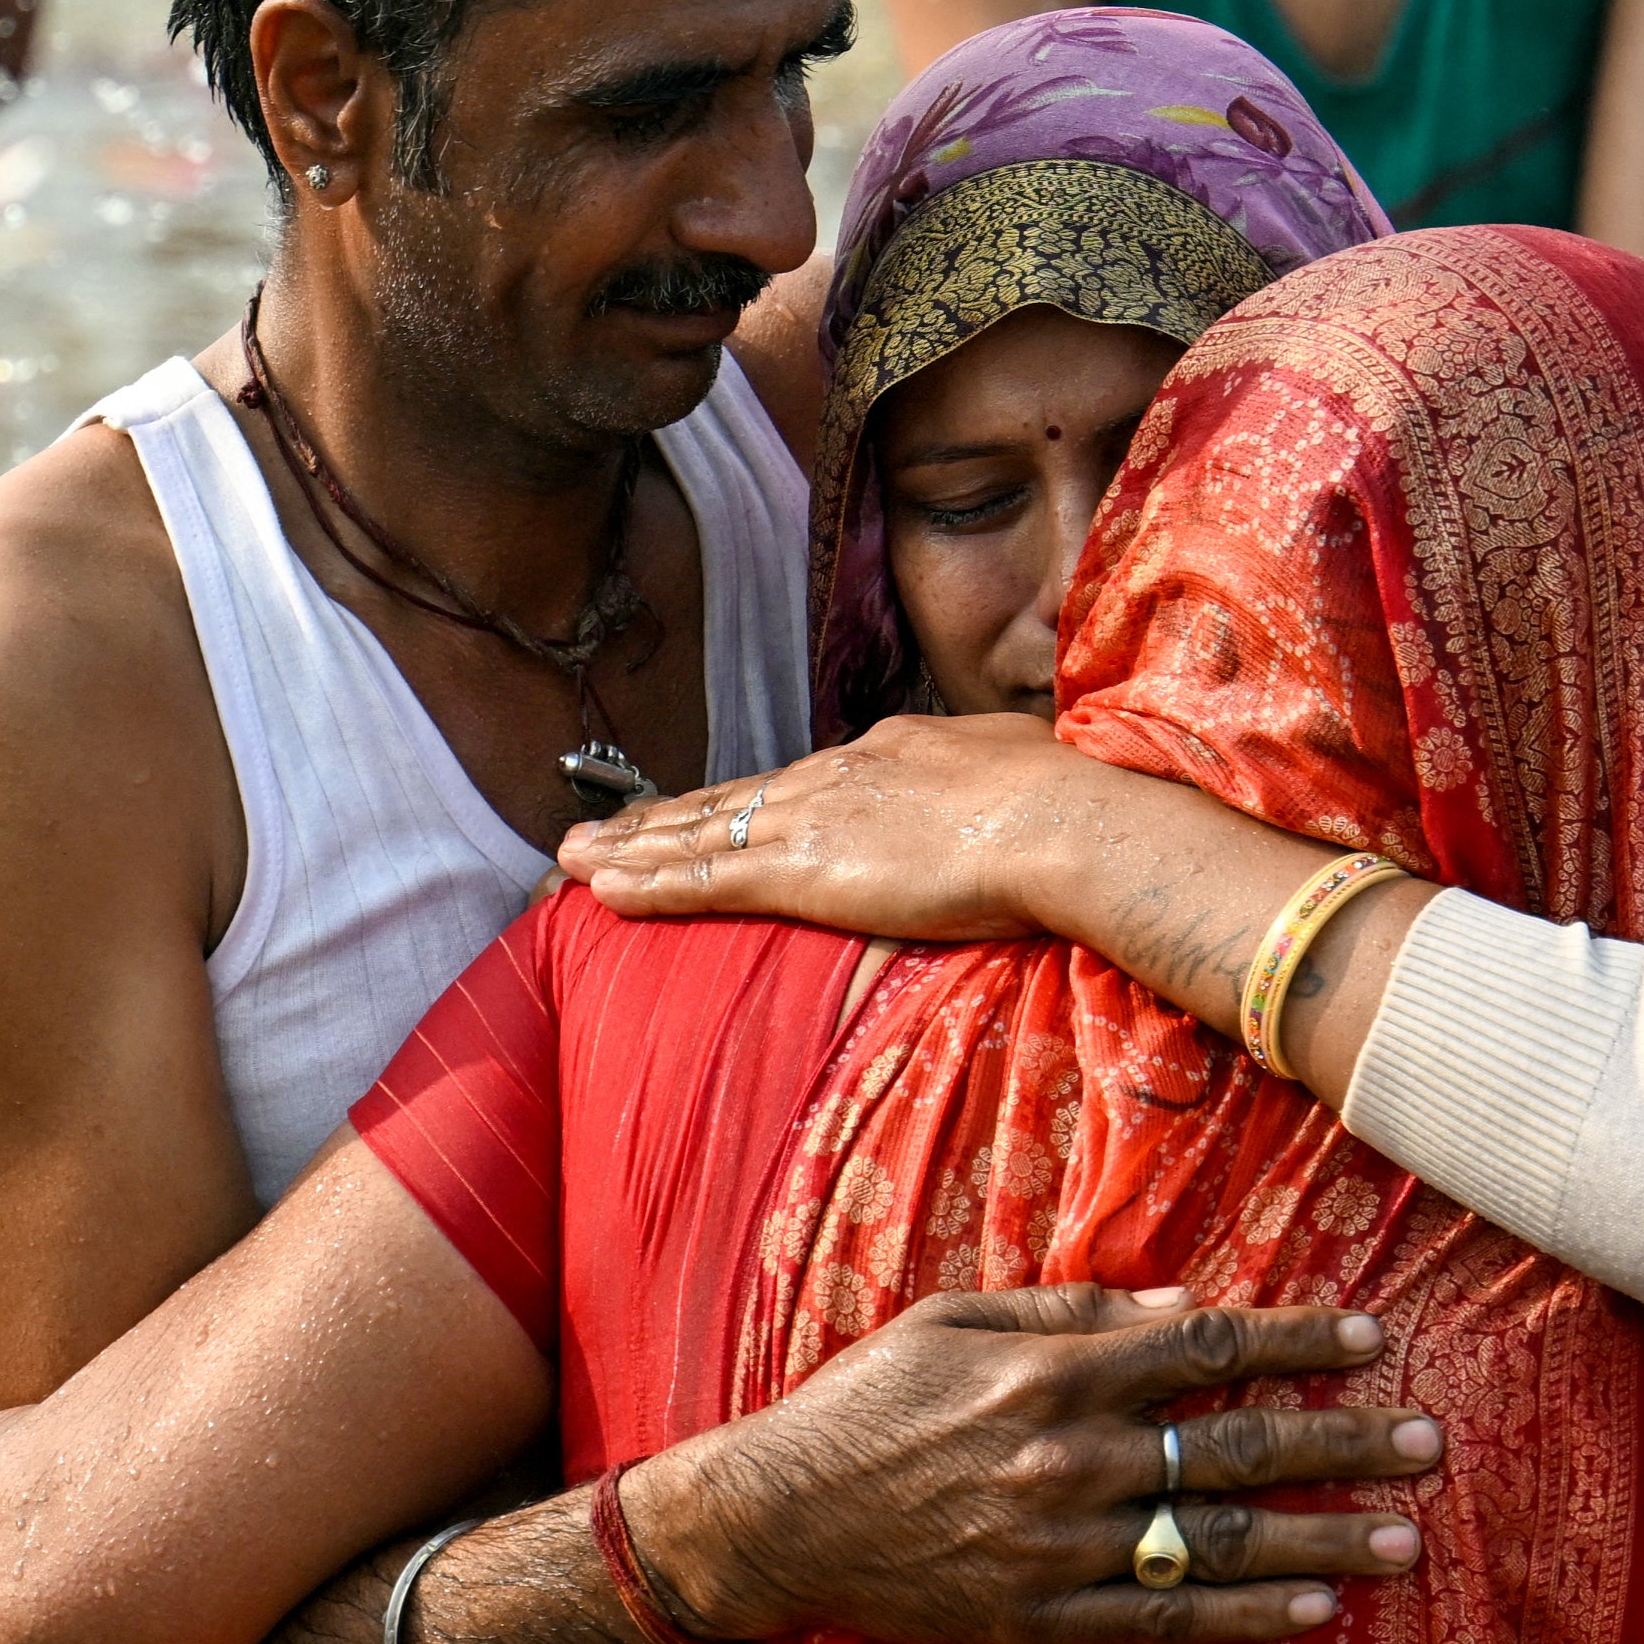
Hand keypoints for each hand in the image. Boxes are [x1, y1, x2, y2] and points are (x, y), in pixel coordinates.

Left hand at [559, 713, 1100, 940]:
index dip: (742, 799)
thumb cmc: (1069, 804)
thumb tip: (1006, 797)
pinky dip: (652, 885)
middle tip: (600, 829)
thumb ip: (991, 789)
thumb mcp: (1022, 776)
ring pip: (701, 833)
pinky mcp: (804, 870)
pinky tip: (605, 891)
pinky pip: (707, 878)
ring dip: (633, 849)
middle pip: (730, 798)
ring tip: (574, 858)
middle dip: (661, 818)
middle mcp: (836, 776)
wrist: (1063, 818)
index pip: (796, 782)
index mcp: (890, 752)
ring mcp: (814, 819)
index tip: (705, 809)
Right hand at [628, 1284, 1439, 1643]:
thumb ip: (1066, 1307)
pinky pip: (1164, 1618)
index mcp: (1054, 1370)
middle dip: (1345, 1440)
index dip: (1297, 1340)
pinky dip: (1245, 1616)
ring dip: (1323, 1536)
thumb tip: (1177, 1305)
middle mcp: (1072, 1456)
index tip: (1373, 1339)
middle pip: (1238, 1443)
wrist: (772, 1519)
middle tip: (1430, 1442)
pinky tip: (1314, 1609)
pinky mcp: (1040, 1617)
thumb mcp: (952, 1318)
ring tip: (1405, 1537)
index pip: (1206, 1346)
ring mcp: (1062, 1544)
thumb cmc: (861, 1403)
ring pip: (1220, 1540)